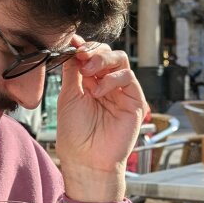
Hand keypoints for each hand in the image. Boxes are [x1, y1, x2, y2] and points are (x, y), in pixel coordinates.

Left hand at [54, 41, 146, 200]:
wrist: (87, 159)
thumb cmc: (75, 133)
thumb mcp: (68, 95)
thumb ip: (72, 70)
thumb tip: (73, 46)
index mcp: (89, 82)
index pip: (91, 55)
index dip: (84, 47)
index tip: (73, 43)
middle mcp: (106, 84)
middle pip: (107, 53)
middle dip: (94, 51)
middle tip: (82, 58)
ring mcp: (121, 92)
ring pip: (120, 60)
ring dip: (103, 60)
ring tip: (89, 73)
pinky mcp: (134, 100)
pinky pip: (128, 77)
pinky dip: (113, 78)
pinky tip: (100, 91)